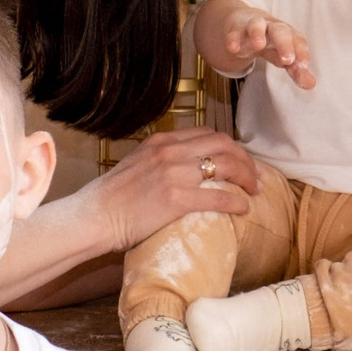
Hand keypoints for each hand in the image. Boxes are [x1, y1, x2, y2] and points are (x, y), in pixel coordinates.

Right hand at [91, 129, 261, 249]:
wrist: (95, 216)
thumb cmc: (112, 198)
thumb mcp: (137, 164)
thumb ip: (161, 160)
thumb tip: (184, 169)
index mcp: (162, 141)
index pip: (208, 134)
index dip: (231, 147)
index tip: (241, 161)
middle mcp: (170, 151)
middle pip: (224, 145)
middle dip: (246, 160)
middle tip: (256, 176)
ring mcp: (174, 174)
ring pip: (226, 165)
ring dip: (247, 178)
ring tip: (255, 191)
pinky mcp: (176, 199)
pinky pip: (218, 196)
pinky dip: (236, 201)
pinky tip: (244, 208)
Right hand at [221, 7, 317, 88]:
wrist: (244, 22)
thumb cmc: (269, 40)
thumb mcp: (283, 55)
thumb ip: (295, 70)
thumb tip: (310, 84)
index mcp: (288, 34)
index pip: (298, 41)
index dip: (302, 53)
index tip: (303, 67)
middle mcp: (272, 28)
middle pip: (281, 31)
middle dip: (284, 44)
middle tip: (288, 59)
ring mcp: (253, 26)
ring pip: (257, 25)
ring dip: (258, 33)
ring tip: (258, 45)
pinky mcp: (235, 29)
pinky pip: (234, 32)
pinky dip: (233, 39)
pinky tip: (233, 48)